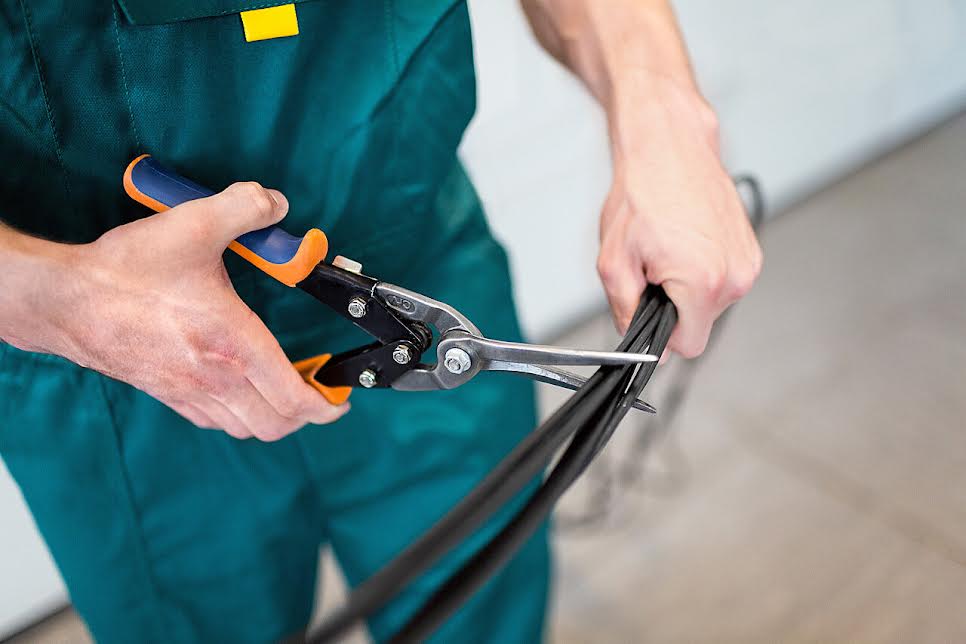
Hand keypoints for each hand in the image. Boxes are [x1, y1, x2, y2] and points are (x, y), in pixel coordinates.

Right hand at [24, 183, 348, 438]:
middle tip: (316, 393)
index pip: (294, 398)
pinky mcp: (166, 393)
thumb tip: (276, 204)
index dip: (326, 406)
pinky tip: (239, 391)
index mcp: (233, 344)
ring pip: (246, 429)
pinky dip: (238, 416)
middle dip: (305, 415)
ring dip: (272, 418)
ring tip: (284, 393)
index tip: (338, 400)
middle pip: (276, 425)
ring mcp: (188, 391)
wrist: (64, 300)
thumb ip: (245, 208)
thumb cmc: (124, 271)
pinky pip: (215, 421)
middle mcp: (215, 378)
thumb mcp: (193, 224)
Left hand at [596, 79, 762, 358]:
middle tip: (654, 267)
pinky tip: (686, 241)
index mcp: (704, 283)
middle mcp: (736, 276)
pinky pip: (722, 280)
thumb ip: (625, 311)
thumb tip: (638, 343)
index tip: (649, 306)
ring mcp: (748, 262)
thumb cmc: (643, 192)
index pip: (687, 346)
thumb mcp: (615, 261)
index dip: (661, 332)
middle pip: (699, 324)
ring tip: (669, 249)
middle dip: (672, 306)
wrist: (668, 146)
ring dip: (686, 287)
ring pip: (710, 303)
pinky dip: (702, 269)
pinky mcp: (751, 249)